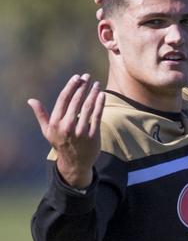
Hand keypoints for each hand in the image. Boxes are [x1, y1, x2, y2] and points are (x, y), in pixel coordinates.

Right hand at [28, 74, 104, 188]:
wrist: (75, 163)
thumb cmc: (60, 144)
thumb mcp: (48, 131)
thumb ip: (41, 115)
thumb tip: (31, 100)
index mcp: (56, 123)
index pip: (63, 100)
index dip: (71, 87)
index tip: (77, 77)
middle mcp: (67, 126)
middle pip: (76, 101)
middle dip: (82, 87)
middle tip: (88, 77)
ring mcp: (81, 131)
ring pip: (88, 107)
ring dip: (93, 93)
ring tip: (97, 84)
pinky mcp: (93, 135)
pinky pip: (97, 116)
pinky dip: (100, 104)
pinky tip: (102, 95)